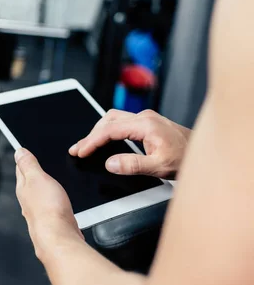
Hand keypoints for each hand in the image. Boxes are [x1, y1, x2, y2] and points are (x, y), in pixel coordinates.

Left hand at [15, 148, 83, 261]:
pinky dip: (55, 200)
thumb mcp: (37, 178)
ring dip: (45, 187)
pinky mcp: (53, 221)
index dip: (24, 158)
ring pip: (41, 195)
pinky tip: (60, 200)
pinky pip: (52, 205)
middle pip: (30, 182)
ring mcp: (40, 212)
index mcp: (23, 188)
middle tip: (38, 162)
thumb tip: (18, 152)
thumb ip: (28, 165)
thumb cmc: (48, 210)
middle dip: (35, 173)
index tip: (24, 152)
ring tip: (50, 179)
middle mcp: (28, 201)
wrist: (60, 238)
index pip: (21, 169)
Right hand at [69, 109, 190, 179]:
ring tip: (88, 145)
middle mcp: (144, 117)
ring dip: (99, 131)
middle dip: (91, 135)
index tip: (79, 152)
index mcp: (145, 125)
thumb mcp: (159, 166)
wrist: (206, 153)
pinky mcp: (148, 123)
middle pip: (108, 120)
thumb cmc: (186, 158)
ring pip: (113, 119)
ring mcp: (147, 118)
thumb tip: (110, 164)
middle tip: (78, 150)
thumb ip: (132, 165)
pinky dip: (109, 131)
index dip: (91, 141)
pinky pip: (122, 122)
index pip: (109, 130)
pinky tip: (106, 140)